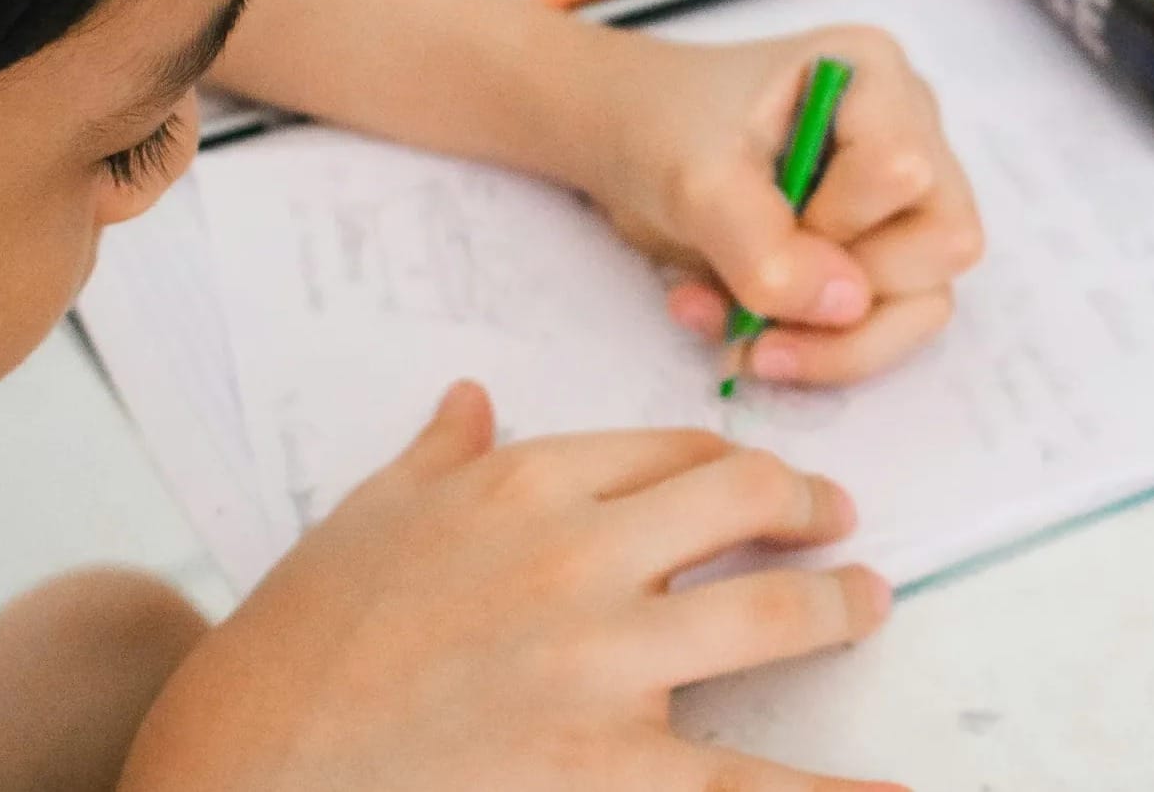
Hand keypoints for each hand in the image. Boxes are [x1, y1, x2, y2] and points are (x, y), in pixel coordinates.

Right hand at [122, 383, 903, 791]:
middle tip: (835, 523)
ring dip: (837, 608)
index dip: (722, 457)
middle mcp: (577, 554)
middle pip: (737, 502)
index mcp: (517, 485)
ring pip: (772, 614)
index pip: (660, 448)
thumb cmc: (303, 638)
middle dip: (803, 508)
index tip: (748, 474)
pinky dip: (839, 788)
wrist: (260, 756)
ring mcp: (604, 661)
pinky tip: (892, 784)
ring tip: (866, 607)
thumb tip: (470, 399)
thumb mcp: (366, 518)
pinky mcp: (616, 768)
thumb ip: (436, 456)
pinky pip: (753, 782)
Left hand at [574, 25, 983, 385]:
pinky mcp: (874, 255)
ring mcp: (899, 200)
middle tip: (741, 299)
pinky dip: (808, 346)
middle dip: (837, 295)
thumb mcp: (693, 181)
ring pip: (921, 302)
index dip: (835, 221)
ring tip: (730, 337)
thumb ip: (761, 243)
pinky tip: (731, 331)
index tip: (756, 215)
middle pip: (941, 244)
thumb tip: (846, 306)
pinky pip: (878, 326)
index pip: (902, 172)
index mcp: (873, 78)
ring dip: (822, 341)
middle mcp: (909, 132)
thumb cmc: (660, 131)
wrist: (624, 147)